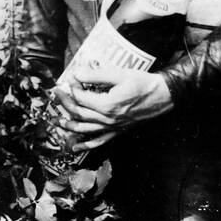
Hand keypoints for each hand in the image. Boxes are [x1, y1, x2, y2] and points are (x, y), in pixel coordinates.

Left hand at [52, 66, 171, 152]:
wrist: (163, 96)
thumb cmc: (143, 83)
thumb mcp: (120, 74)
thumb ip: (96, 74)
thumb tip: (77, 73)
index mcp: (107, 105)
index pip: (81, 97)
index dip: (72, 87)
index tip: (68, 79)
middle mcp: (108, 119)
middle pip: (79, 113)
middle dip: (65, 103)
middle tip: (57, 94)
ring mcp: (113, 127)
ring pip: (85, 129)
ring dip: (69, 125)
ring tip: (58, 121)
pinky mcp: (118, 131)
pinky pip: (99, 141)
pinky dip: (86, 145)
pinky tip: (75, 147)